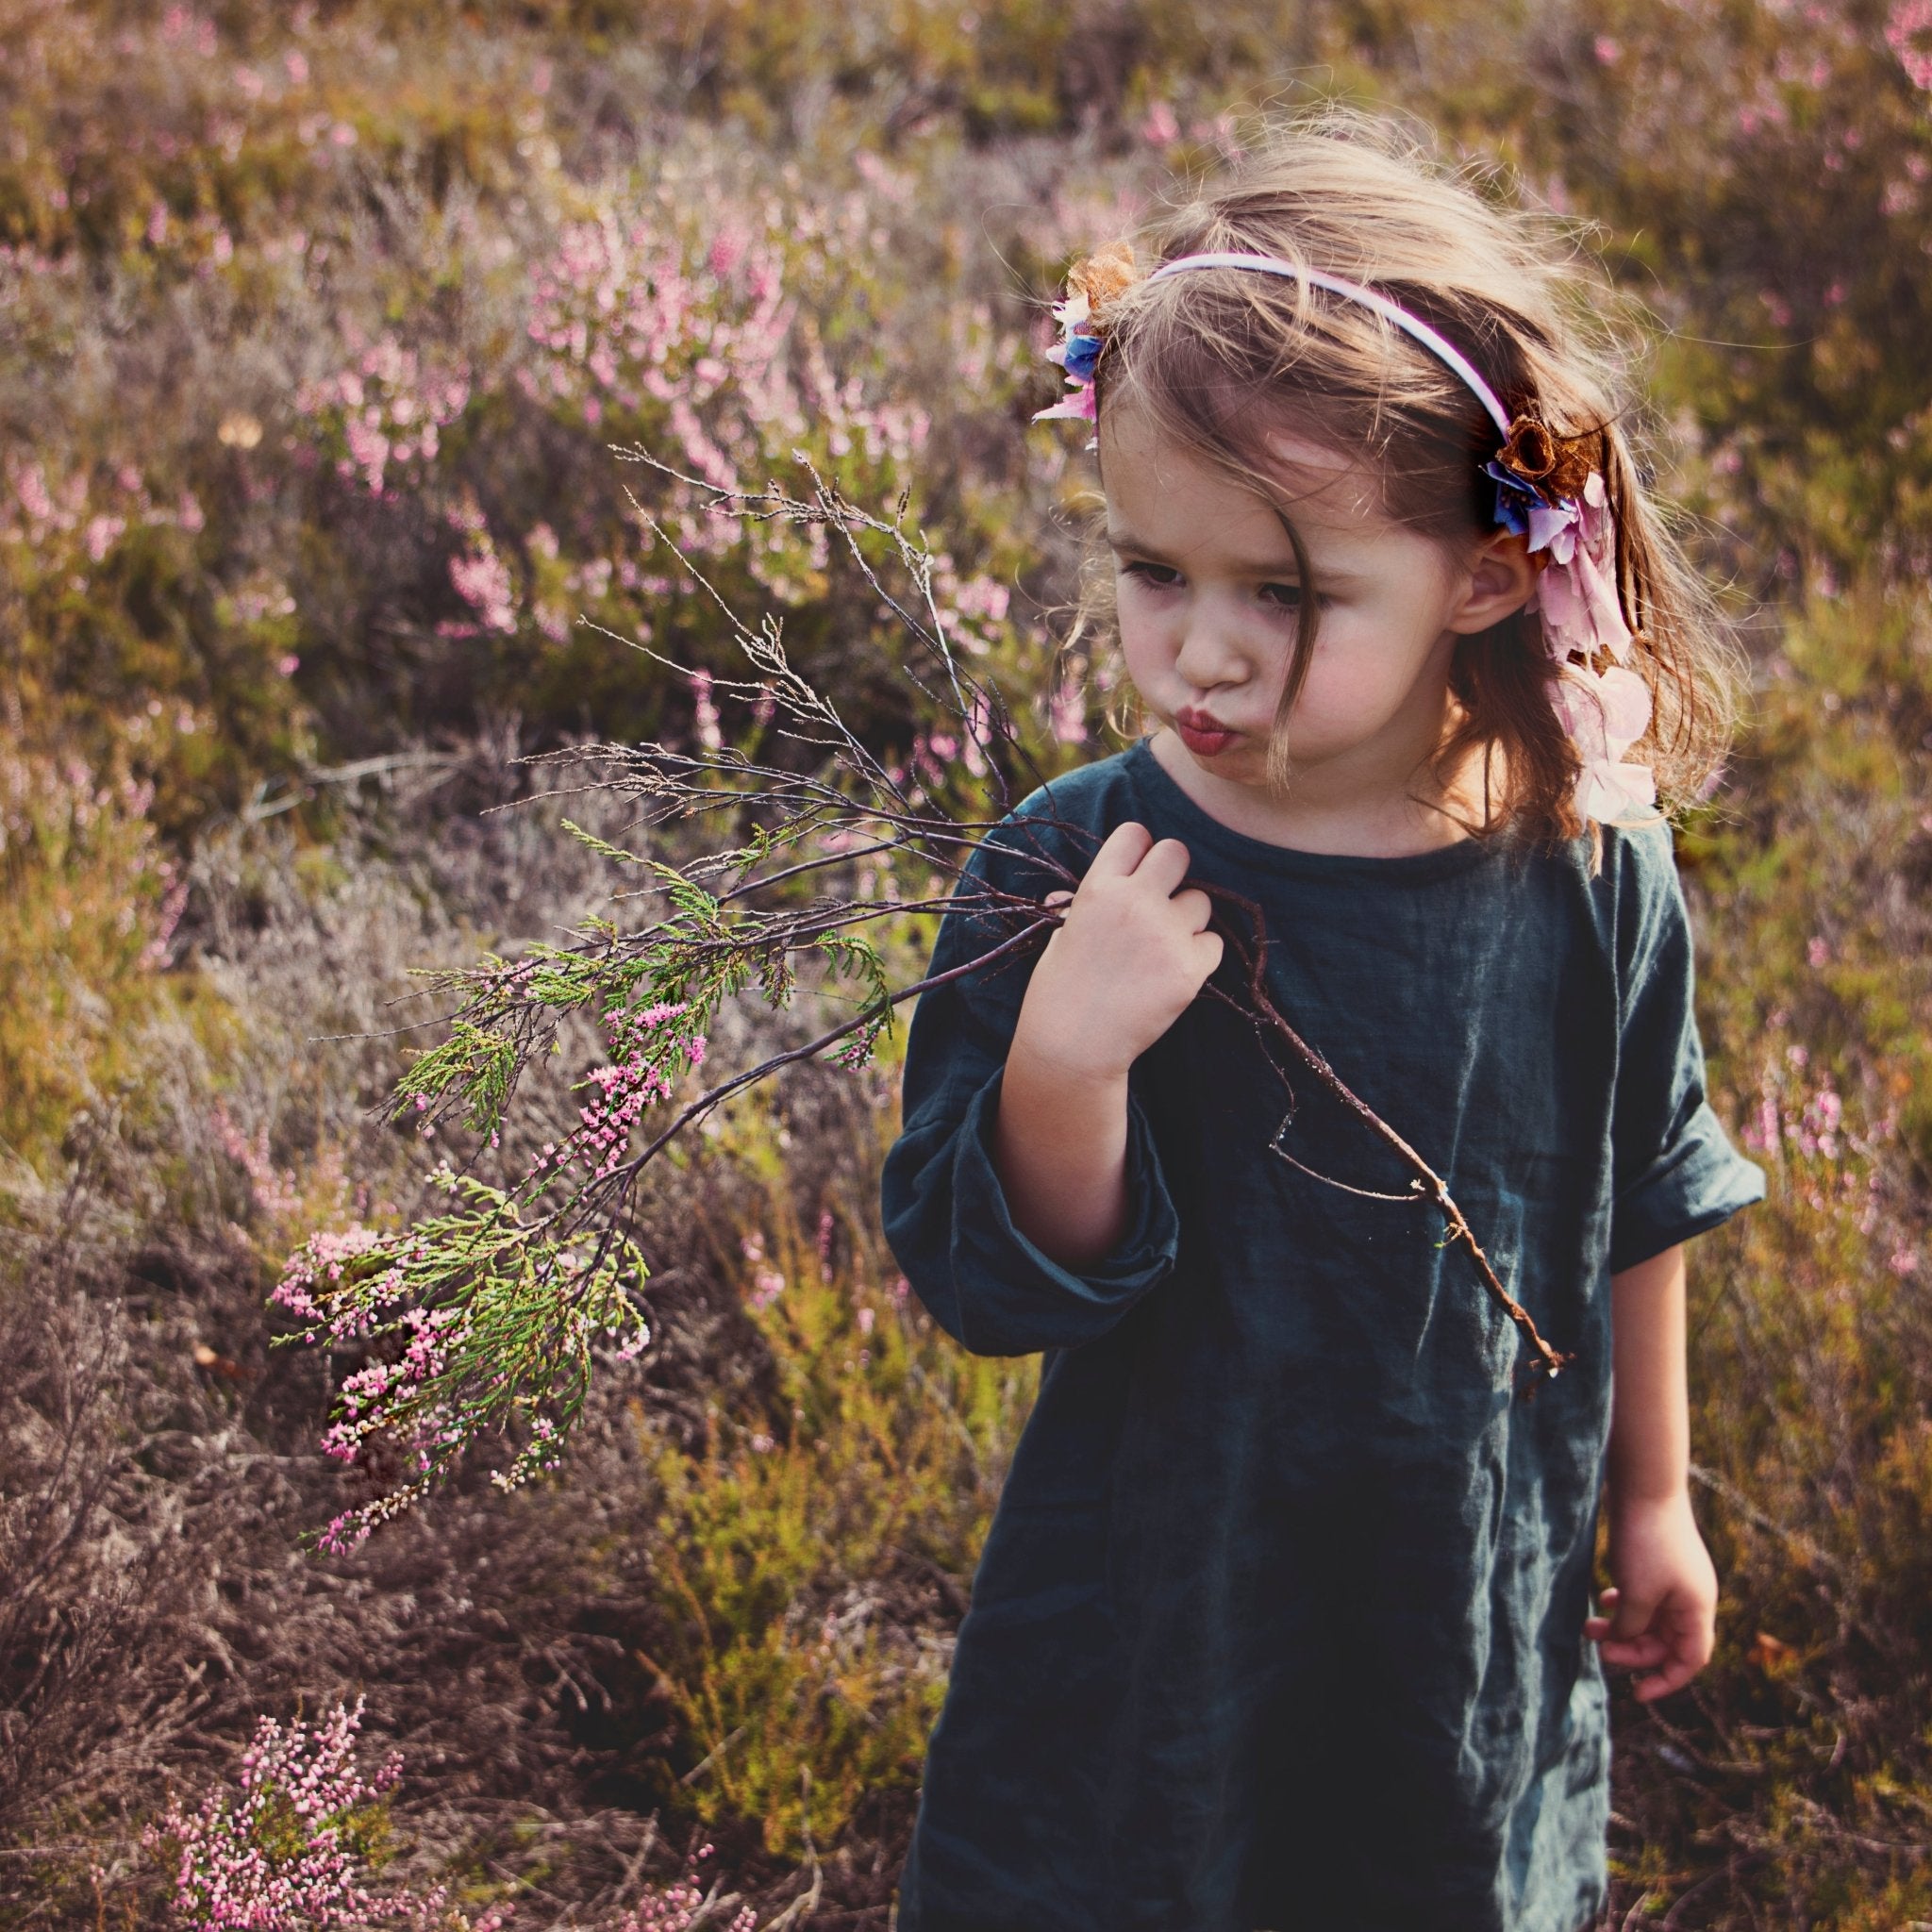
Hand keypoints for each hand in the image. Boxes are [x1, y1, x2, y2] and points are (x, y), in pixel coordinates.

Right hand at [1017, 821, 1222, 1084]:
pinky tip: (1173, 974)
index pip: (1135, 834)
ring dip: (1187, 920)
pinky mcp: (1189, 968)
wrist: (1073, 1046)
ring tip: (1161, 949)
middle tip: (1161, 902)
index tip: (1138, 871)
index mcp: (1098, 888)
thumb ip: (1073, 908)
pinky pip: (1213, 944)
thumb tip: (1064, 894)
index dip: (1140, 851)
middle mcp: (1134, 902)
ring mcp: (1165, 934)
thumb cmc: (1057, 991)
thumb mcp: (1058, 938)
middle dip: (1172, 874)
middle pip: (1177, 853)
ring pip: (1201, 901)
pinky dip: (1199, 957)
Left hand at [1585, 1489, 1716, 1702]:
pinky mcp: (1657, 1563)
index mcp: (1698, 1609)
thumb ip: (1634, 1628)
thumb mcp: (1638, 1595)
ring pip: (1650, 1620)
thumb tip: (1625, 1645)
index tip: (1637, 1693)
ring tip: (1589, 1626)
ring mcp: (1675, 1580)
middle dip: (1632, 1650)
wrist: (1645, 1487)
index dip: (1666, 1680)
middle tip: (1598, 1647)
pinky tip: (1604, 1601)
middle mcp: (1692, 1598)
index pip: (1690, 1660)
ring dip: (1622, 1627)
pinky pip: (1643, 1598)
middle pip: (1665, 1642)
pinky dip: (1624, 1606)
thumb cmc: (1646, 1543)